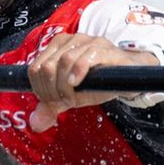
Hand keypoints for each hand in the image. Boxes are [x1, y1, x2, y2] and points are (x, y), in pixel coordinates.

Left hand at [27, 33, 159, 131]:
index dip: (40, 90)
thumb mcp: (71, 97)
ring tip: (74, 97)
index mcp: (56, 48)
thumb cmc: (98, 83)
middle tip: (65, 102)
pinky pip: (84, 57)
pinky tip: (77, 84)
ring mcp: (87, 41)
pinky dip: (77, 73)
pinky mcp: (104, 48)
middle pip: (47, 67)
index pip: (34, 69)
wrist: (128, 78)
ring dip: (65, 87)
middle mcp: (70, 41)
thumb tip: (35, 124)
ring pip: (63, 61)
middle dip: (52, 91)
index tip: (52, 102)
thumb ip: (51, 107)